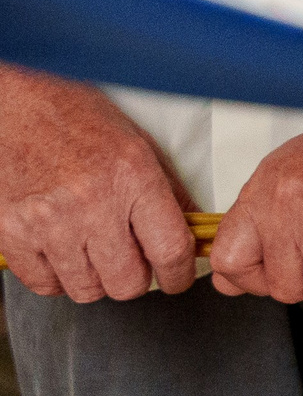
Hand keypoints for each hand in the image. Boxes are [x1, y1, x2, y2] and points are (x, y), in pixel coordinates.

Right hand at [0, 67, 198, 300]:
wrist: (15, 105)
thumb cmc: (75, 117)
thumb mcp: (135, 144)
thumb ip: (166, 190)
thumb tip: (191, 228)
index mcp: (132, 176)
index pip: (170, 249)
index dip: (179, 274)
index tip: (178, 278)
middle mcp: (92, 203)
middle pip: (127, 282)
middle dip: (136, 279)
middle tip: (133, 261)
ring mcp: (49, 222)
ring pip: (87, 290)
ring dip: (96, 279)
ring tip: (94, 251)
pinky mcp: (13, 235)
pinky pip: (45, 285)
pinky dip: (57, 278)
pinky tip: (62, 252)